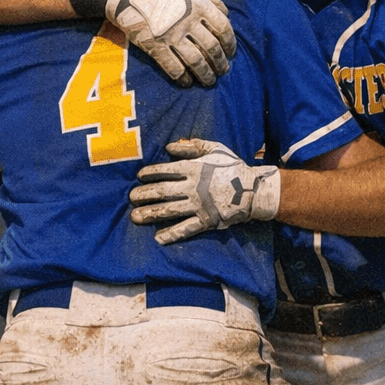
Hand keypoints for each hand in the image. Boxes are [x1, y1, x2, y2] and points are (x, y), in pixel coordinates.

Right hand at [107, 0, 235, 87]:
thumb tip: (226, 13)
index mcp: (198, 5)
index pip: (223, 28)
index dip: (230, 43)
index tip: (231, 53)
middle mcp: (188, 21)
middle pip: (212, 48)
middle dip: (220, 63)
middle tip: (223, 70)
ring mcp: (171, 35)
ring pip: (196, 61)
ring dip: (205, 74)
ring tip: (210, 81)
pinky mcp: (155, 47)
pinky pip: (173, 67)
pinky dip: (183, 78)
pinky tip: (187, 82)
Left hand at [129, 139, 280, 243]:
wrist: (253, 190)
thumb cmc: (233, 167)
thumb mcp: (215, 149)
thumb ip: (192, 146)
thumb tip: (169, 146)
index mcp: (194, 168)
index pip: (166, 170)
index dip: (150, 173)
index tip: (139, 177)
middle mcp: (193, 187)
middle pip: (163, 191)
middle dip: (144, 195)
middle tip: (131, 198)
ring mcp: (199, 205)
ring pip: (169, 210)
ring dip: (150, 214)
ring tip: (135, 217)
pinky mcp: (206, 221)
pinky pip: (186, 228)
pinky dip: (172, 234)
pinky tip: (158, 238)